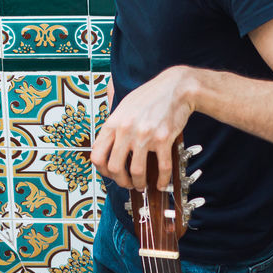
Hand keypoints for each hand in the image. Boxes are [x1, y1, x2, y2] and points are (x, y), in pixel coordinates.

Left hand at [91, 66, 196, 189]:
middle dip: (121, 181)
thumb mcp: (124, 106)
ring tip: (142, 184)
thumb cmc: (150, 96)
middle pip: (114, 168)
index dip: (102, 171)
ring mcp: (145, 135)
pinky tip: (161, 183)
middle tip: (127, 183)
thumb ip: (113, 126)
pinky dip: (161, 180)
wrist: (175, 88)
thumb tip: (104, 146)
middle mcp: (126, 130)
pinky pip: (162, 167)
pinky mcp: (163, 139)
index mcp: (113, 123)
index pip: (97, 155)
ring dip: (139, 183)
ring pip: (136, 172)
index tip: (110, 174)